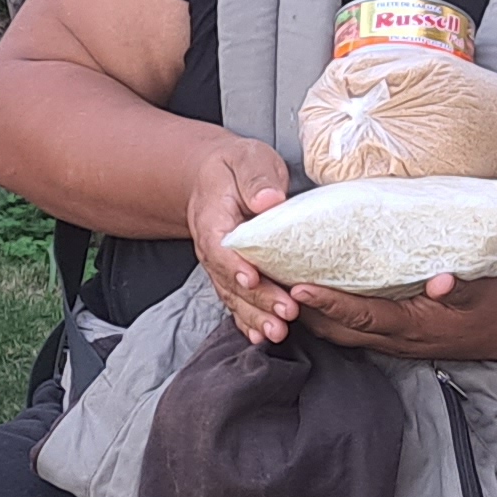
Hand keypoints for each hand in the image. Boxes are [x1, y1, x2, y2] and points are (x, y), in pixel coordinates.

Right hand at [182, 134, 303, 344]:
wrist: (217, 177)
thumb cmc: (237, 167)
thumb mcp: (247, 160)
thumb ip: (256, 178)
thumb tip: (268, 200)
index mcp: (212, 219)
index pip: (220, 247)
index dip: (234, 265)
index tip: (252, 278)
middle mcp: (212, 249)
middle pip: (229, 280)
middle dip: (257, 300)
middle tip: (284, 314)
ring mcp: (220, 266)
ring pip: (234, 297)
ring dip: (255, 317)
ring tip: (278, 333)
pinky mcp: (232, 275)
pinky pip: (236, 301)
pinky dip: (248, 321)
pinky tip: (260, 337)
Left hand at [287, 270, 496, 362]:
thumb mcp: (485, 292)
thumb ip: (463, 287)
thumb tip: (443, 280)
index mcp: (413, 327)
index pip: (361, 315)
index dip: (328, 303)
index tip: (299, 287)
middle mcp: (397, 339)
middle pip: (337, 330)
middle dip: (304, 312)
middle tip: (273, 285)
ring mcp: (396, 342)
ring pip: (341, 334)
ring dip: (311, 316)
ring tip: (282, 290)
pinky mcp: (397, 338)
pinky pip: (353, 332)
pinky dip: (329, 318)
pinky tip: (314, 301)